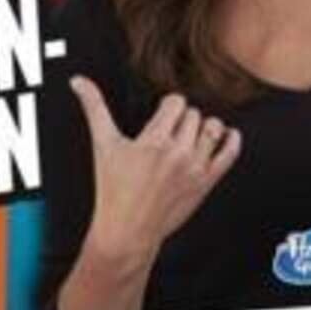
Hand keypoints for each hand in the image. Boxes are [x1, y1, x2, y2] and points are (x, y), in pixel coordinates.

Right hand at [71, 77, 241, 269]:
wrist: (128, 229)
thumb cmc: (113, 188)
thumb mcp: (103, 143)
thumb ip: (93, 107)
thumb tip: (78, 81)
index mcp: (155, 141)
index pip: (176, 102)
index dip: (168, 105)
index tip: (162, 114)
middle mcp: (178, 153)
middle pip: (194, 115)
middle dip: (182, 118)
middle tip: (169, 131)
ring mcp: (195, 169)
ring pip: (212, 129)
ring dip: (204, 127)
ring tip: (190, 135)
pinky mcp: (206, 184)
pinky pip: (229, 156)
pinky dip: (232, 142)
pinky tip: (229, 135)